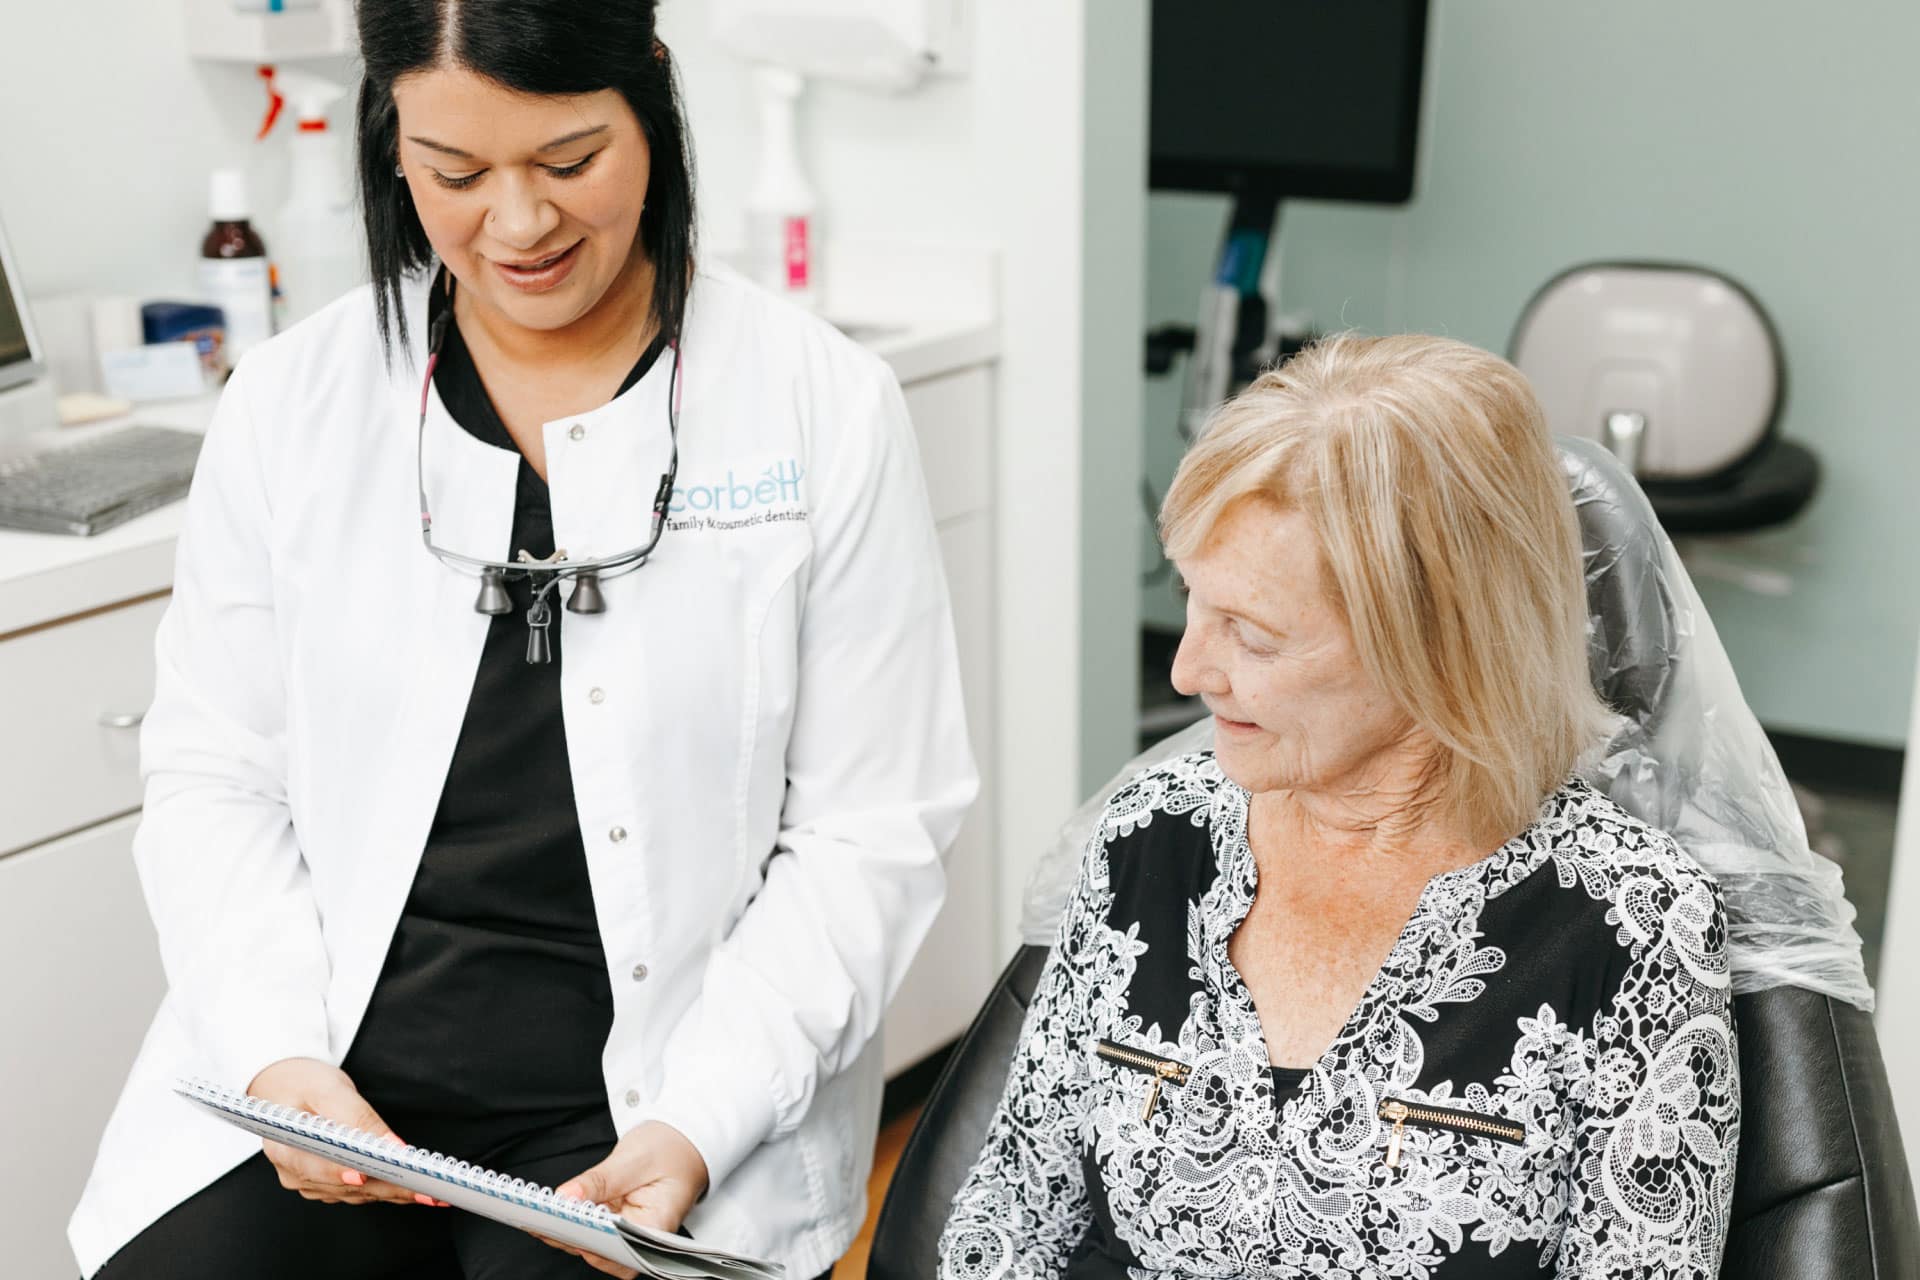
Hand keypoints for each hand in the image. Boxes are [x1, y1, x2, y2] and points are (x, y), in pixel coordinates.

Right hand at [246, 1057, 438, 1206]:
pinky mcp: (330, 1185)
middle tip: (425, 1191)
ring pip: (359, 1194)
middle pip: (345, 1187)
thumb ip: (358, 1117)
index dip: (338, 1173)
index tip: (363, 1177)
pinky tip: (417, 1190)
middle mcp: (295, 1174)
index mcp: (283, 1148)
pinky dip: (390, 1190)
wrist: (292, 1089)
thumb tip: (391, 1147)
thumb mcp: (329, 1090)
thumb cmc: (305, 1085)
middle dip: (388, 1189)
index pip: (312, 1167)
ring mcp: (313, 1183)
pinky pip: (363, 1192)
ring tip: (432, 1193)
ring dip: (396, 1194)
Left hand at [535, 1121, 710, 1276]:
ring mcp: (629, 1233)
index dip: (590, 1242)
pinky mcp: (617, 1223)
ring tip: (538, 1214)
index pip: (620, 1250)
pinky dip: (571, 1223)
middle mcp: (643, 1238)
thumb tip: (566, 1198)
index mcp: (658, 1227)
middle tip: (540, 1220)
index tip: (562, 1225)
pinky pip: (592, 1232)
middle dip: (570, 1238)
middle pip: (602, 1254)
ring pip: (592, 1246)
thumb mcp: (633, 1158)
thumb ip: (599, 1181)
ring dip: (565, 1232)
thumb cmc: (671, 1148)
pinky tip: (550, 1211)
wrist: (684, 1139)